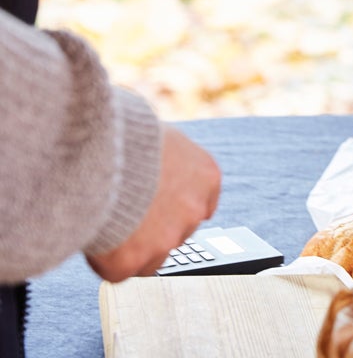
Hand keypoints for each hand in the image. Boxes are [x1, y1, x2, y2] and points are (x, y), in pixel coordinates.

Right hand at [87, 125, 220, 281]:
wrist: (98, 152)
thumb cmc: (124, 134)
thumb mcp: (160, 138)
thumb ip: (169, 161)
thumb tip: (157, 165)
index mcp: (206, 176)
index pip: (201, 205)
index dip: (172, 208)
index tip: (155, 206)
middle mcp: (194, 210)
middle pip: (175, 232)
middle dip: (151, 227)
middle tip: (122, 210)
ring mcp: (167, 238)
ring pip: (149, 256)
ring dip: (129, 246)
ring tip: (105, 218)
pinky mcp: (133, 260)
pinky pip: (117, 270)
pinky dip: (103, 259)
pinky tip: (93, 233)